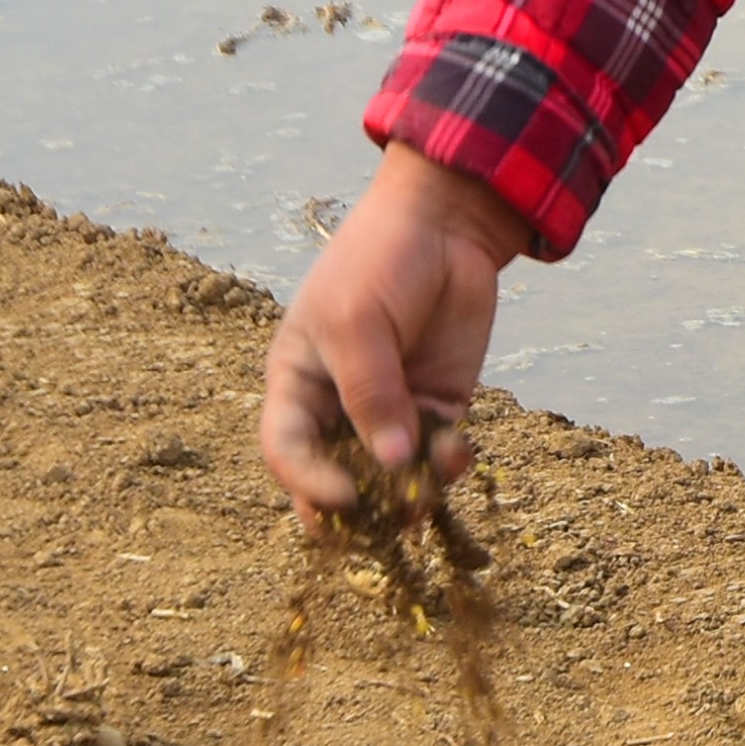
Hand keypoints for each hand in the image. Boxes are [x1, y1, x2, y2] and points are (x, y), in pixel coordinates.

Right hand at [259, 147, 532, 530]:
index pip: (286, 451)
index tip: (346, 497)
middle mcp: (339, 407)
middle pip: (337, 477)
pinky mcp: (438, 406)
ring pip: (392, 476)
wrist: (445, 225)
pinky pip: (438, 455)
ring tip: (426, 491)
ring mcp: (391, 409)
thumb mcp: (357, 323)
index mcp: (298, 384)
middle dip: (361, 508)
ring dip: (410, 492)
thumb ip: (370, 393)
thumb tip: (390, 463)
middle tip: (387, 520)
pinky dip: (447, 465)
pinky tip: (458, 451)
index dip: (307, 483)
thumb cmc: (378, 262)